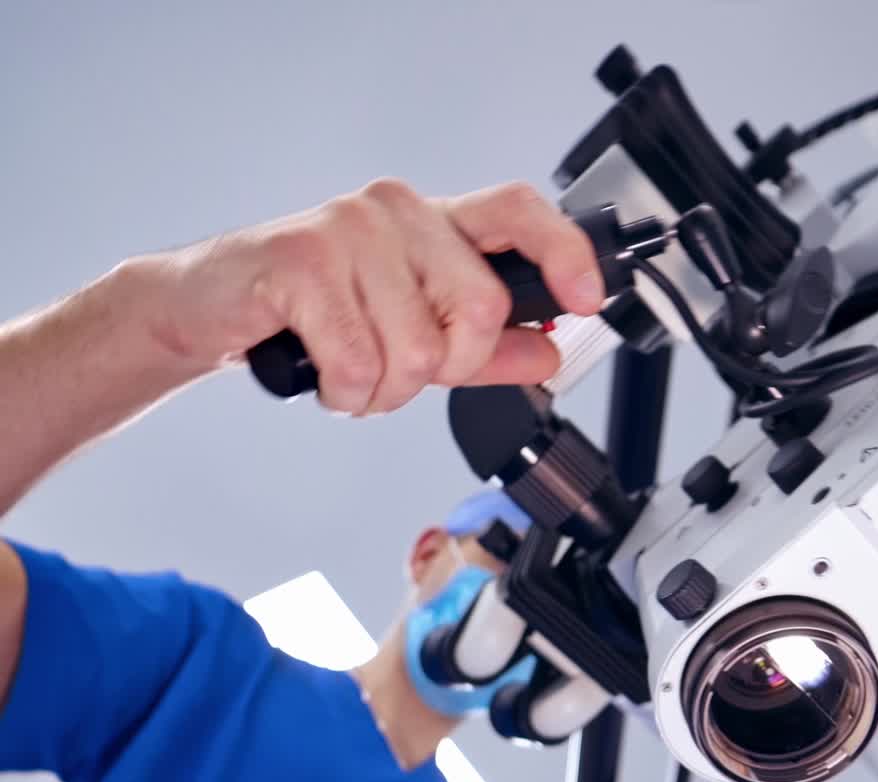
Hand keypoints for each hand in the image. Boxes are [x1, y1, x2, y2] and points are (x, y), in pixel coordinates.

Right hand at [138, 179, 604, 413]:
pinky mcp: (301, 262)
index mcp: (432, 224)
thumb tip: (548, 351)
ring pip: (419, 352)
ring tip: (350, 369)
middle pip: (479, 309)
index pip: (518, 212)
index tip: (587, 300)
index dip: (564, 253)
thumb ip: (485, 346)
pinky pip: (361, 365)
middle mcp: (395, 213)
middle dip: (447, 368)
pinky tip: (321, 372)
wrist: (211, 309)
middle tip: (401, 369)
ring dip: (385, 392)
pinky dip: (346, 393)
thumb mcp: (414, 332)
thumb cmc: (314, 313)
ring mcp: (348, 232)